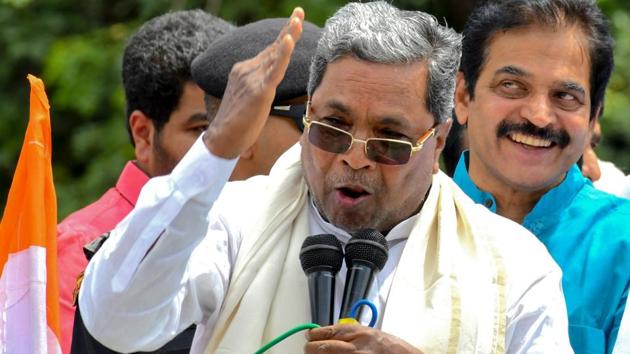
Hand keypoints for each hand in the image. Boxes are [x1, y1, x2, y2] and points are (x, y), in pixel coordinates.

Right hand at [203, 8, 304, 158]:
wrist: (222, 139)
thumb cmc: (238, 125)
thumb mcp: (250, 100)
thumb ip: (260, 87)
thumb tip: (269, 85)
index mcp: (244, 71)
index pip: (269, 52)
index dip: (284, 37)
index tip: (295, 20)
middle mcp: (246, 70)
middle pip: (273, 48)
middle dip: (289, 29)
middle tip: (299, 11)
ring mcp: (251, 79)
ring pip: (275, 55)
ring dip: (289, 36)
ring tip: (298, 18)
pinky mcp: (258, 91)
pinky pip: (273, 70)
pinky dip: (282, 54)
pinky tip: (289, 40)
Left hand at [304, 324, 423, 353]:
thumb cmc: (393, 349)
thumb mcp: (372, 333)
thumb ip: (352, 333)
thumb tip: (332, 334)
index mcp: (360, 333)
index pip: (328, 331)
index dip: (314, 334)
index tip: (309, 335)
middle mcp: (356, 347)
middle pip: (322, 347)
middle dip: (311, 348)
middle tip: (309, 348)